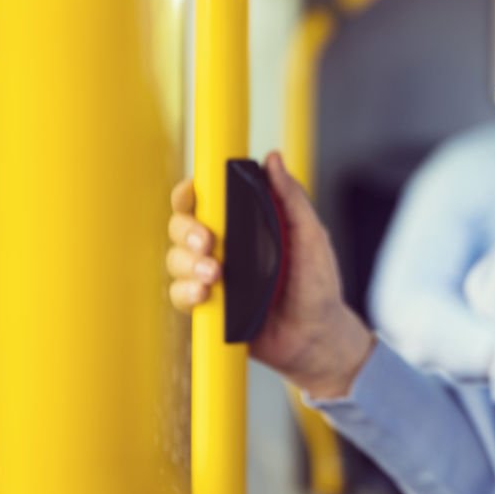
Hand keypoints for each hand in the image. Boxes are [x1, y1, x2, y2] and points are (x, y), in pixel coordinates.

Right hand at [167, 152, 373, 397]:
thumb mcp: (310, 235)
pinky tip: (205, 295)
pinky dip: (186, 293)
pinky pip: (181, 297)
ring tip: (215, 274)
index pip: (204, 201)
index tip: (193, 193)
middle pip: (181, 227)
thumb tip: (273, 158)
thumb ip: (291, 198)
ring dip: (188, 263)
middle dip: (186, 230)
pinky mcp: (209, 309)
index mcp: (243, 225)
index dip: (190, 193)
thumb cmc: (318, 284)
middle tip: (206, 242)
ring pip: (176, 260)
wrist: (318, 335)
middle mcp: (223, 248)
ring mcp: (213, 278)